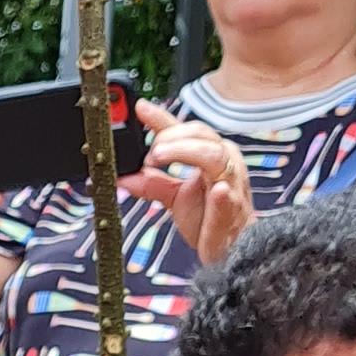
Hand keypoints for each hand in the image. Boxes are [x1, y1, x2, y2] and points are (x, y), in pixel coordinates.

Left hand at [124, 102, 255, 262]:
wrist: (230, 247)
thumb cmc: (207, 216)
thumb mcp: (174, 197)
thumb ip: (151, 183)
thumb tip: (122, 177)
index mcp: (209, 154)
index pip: (186, 130)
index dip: (162, 118)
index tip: (140, 108)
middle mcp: (223, 161)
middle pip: (201, 135)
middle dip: (172, 138)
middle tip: (148, 151)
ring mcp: (230, 183)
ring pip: (214, 155)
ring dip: (186, 152)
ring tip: (160, 155)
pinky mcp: (233, 209)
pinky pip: (229, 198)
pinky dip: (222, 194)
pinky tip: (217, 190)